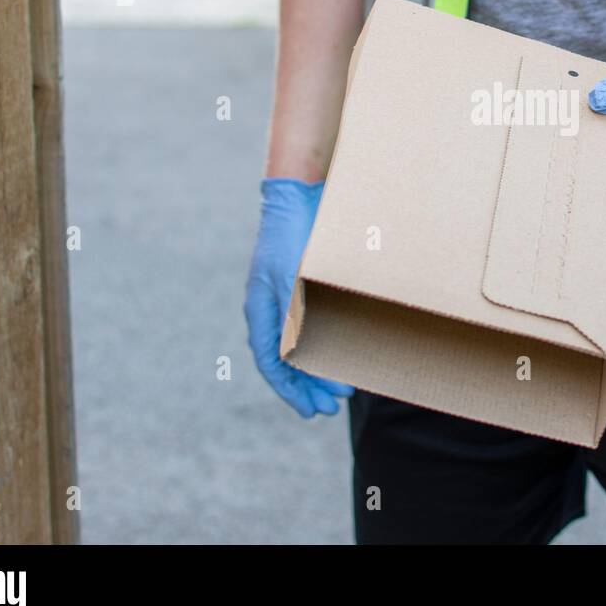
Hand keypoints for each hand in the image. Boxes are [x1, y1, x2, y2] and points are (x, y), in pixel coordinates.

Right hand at [243, 178, 353, 416]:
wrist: (299, 195)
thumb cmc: (290, 235)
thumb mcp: (288, 277)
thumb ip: (291, 315)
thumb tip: (293, 356)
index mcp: (262, 311)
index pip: (272, 363)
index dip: (291, 389)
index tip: (312, 409)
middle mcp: (274, 309)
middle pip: (287, 361)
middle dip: (307, 387)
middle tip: (330, 408)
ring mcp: (290, 299)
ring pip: (302, 346)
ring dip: (318, 369)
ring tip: (340, 389)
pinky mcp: (308, 287)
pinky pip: (315, 326)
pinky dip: (326, 344)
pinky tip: (343, 352)